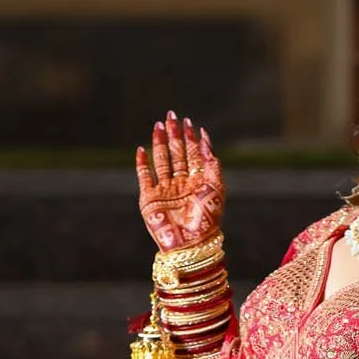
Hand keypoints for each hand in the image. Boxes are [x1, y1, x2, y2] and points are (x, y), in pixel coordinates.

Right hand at [136, 111, 224, 251]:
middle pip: (176, 154)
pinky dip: (142, 163)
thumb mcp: (216, 188)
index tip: (188, 122)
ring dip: (159, 143)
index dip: (191, 138)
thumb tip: (204, 138)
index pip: (193, 154)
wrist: (191, 243)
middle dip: (174, 134)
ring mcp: (164, 190)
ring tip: (159, 125)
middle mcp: (181, 184)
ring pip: (161, 161)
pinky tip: (142, 149)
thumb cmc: (208, 219)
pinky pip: (144, 177)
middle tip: (172, 115)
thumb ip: (211, 163)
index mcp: (197, 182)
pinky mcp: (149, 199)